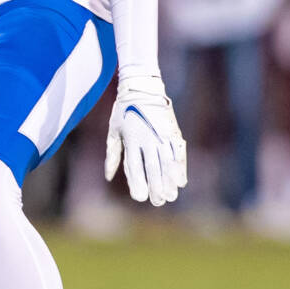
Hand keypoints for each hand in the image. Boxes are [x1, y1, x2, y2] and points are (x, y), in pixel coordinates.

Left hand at [104, 72, 186, 207]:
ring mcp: (162, 134)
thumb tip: (108, 177)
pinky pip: (178, 152)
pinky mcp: (173, 131)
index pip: (134, 165)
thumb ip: (112, 155)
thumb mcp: (113, 131)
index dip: (137, 182)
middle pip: (153, 167)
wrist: (142, 87)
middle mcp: (147, 138)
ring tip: (171, 196)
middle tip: (158, 201)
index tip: (140, 197)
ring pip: (167, 162)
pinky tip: (181, 181)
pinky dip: (181, 167)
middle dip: (156, 186)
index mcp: (131, 139)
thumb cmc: (123, 111)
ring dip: (170, 180)